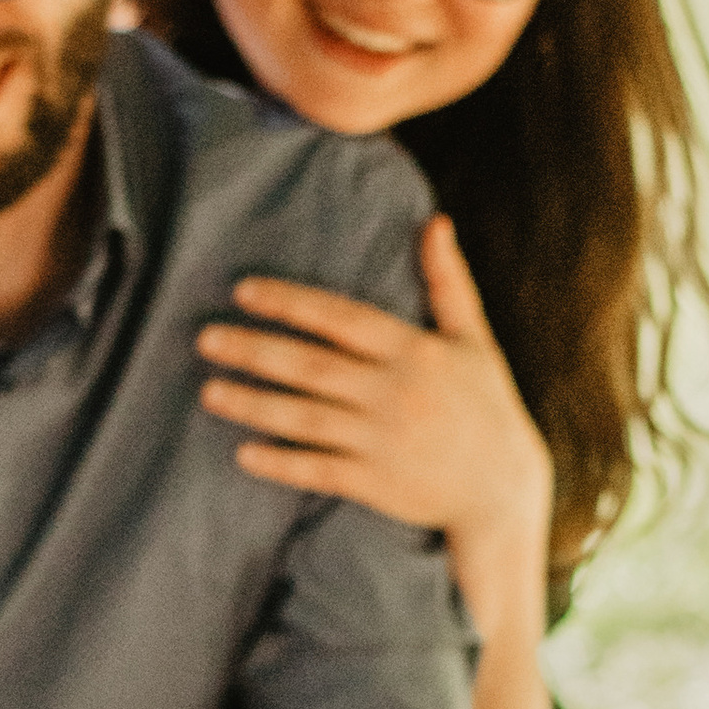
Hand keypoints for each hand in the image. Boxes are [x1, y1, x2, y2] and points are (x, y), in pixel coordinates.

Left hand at [194, 217, 553, 566]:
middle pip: (311, 367)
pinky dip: (280, 463)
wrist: (502, 487)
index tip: (244, 292)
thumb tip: (436, 221)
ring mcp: (382, 441)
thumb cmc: (486, 404)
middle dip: (255, 350)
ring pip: (305, 419)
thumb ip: (449, 281)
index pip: (340, 319)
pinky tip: (243, 452)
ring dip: (253, 404)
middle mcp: (393, 393)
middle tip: (205, 338)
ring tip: (209, 391)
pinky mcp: (375, 484)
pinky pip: (318, 470)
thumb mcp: (474, 338)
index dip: (290, 303)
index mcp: (413, 351)